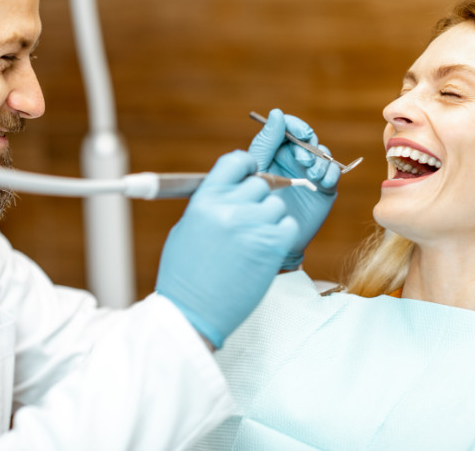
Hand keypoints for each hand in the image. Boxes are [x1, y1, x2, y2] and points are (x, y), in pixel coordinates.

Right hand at [156, 150, 298, 347]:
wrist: (192, 313)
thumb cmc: (185, 273)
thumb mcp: (188, 227)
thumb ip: (212, 203)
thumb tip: (234, 187)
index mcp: (205, 199)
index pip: (236, 161)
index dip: (247, 165)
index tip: (249, 174)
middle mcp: (230, 208)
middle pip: (261, 183)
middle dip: (257, 199)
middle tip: (248, 220)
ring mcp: (253, 226)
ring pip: (277, 206)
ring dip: (270, 219)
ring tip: (252, 241)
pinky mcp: (272, 246)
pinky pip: (289, 225)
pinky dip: (281, 234)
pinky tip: (265, 249)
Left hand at [248, 108, 339, 269]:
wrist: (269, 234)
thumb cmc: (258, 202)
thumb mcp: (258, 168)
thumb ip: (266, 142)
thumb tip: (277, 113)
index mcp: (276, 150)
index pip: (289, 127)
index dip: (296, 126)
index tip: (300, 134)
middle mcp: (294, 158)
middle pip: (309, 138)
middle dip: (309, 145)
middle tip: (302, 161)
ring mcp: (310, 172)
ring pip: (323, 153)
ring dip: (319, 160)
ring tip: (311, 175)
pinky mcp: (324, 187)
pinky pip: (335, 172)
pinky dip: (331, 173)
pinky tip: (321, 183)